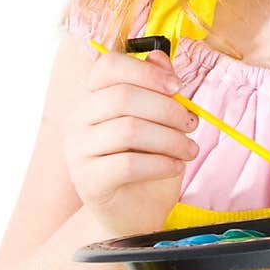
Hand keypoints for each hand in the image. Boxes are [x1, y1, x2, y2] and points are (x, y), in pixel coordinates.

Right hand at [64, 47, 200, 238]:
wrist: (132, 215)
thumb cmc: (146, 164)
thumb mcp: (159, 122)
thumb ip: (157, 89)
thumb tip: (160, 55)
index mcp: (93, 98)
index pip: (108, 66)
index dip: (147, 71)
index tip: (178, 87)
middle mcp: (78, 120)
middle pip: (123, 97)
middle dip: (167, 109)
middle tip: (191, 124)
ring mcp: (77, 152)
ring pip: (129, 130)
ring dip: (170, 139)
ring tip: (189, 149)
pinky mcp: (87, 181)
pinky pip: (129, 164)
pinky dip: (161, 163)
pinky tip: (175, 166)